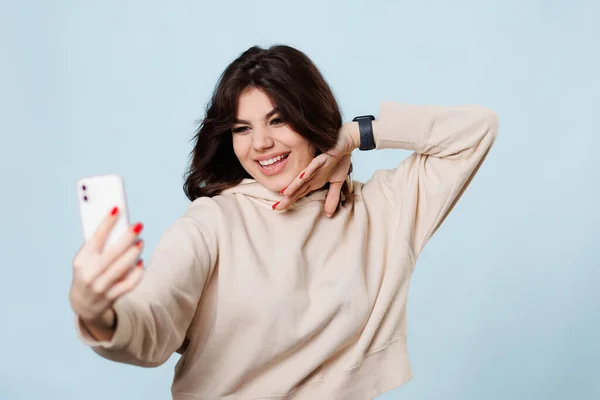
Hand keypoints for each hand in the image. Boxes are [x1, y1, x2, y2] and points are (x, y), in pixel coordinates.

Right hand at [70, 207, 144, 327]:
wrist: (83, 304)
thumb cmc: (87, 273)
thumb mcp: (85, 259)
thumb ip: (99, 245)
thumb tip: (118, 224)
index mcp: (82, 261)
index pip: (95, 238)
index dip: (107, 223)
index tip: (117, 208)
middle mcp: (90, 274)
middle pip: (112, 253)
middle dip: (127, 237)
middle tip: (138, 225)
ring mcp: (100, 287)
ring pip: (123, 267)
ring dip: (134, 252)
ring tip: (141, 242)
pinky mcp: (111, 297)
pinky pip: (129, 283)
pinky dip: (138, 272)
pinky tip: (141, 262)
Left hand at [276, 121, 359, 216]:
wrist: (345, 142)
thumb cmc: (338, 160)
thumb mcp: (336, 183)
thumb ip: (332, 198)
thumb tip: (329, 214)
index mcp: (313, 181)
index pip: (299, 194)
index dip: (289, 202)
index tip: (278, 209)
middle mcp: (311, 175)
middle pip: (297, 189)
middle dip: (287, 198)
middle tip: (275, 208)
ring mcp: (315, 167)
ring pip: (303, 178)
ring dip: (294, 186)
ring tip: (284, 194)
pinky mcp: (322, 159)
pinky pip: (314, 166)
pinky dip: (308, 171)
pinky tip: (302, 177)